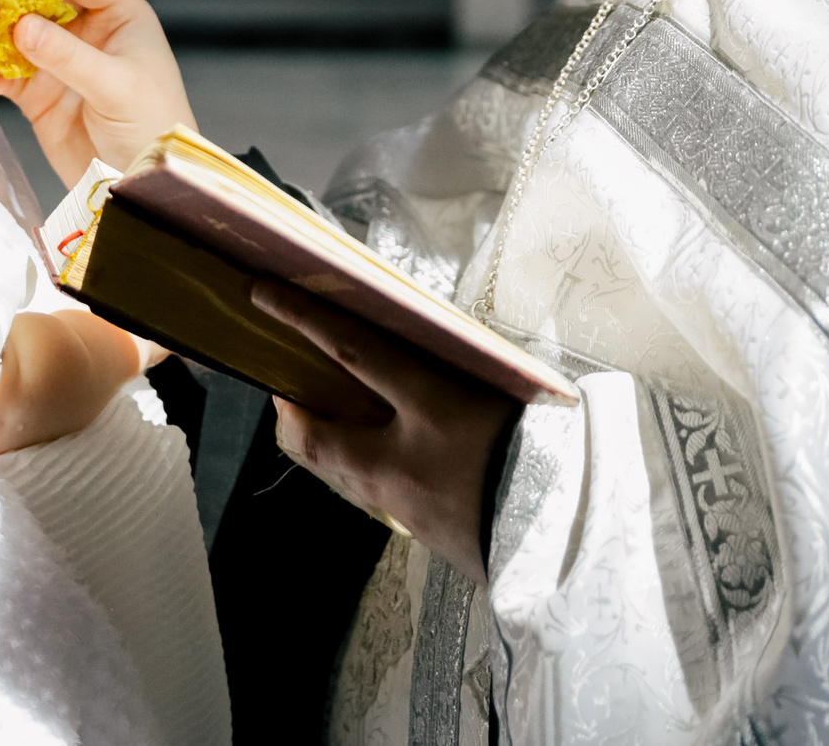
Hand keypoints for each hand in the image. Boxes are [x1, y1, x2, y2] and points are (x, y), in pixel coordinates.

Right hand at [0, 0, 194, 181]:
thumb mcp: (115, 87)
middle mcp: (88, 31)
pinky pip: (8, 71)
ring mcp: (62, 61)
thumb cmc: (151, 126)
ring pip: (17, 32)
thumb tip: (20, 26)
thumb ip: (68, 56)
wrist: (144, 182)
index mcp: (119, 14)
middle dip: (9, 5)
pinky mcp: (41, 93)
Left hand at [252, 282, 519, 585]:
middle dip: (289, 409)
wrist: (564, 533)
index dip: (305, 319)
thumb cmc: (542, 450)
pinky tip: (368, 452)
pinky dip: (351, 465)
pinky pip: (361, 490)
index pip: (355, 353)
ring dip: (316, 438)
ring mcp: (397, 501)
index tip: (264, 294)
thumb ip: (454, 370)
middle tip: (285, 386)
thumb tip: (416, 342)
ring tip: (321, 413)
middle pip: (312, 434)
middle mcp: (400, 460)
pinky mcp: (407, 527)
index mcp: (433, 412)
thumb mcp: (500, 394)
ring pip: (329, 468)